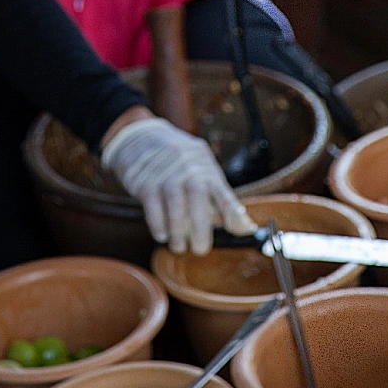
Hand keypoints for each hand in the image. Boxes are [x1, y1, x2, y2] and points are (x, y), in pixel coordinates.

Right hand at [100, 117, 255, 253]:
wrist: (142, 138)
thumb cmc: (179, 164)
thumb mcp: (202, 172)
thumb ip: (220, 199)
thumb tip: (244, 227)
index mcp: (205, 168)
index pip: (222, 190)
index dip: (233, 211)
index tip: (243, 230)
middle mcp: (188, 167)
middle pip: (198, 193)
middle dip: (201, 226)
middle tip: (200, 249)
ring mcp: (165, 172)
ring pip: (174, 200)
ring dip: (178, 228)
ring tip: (179, 247)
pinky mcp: (144, 179)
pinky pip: (152, 203)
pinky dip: (158, 222)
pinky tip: (162, 235)